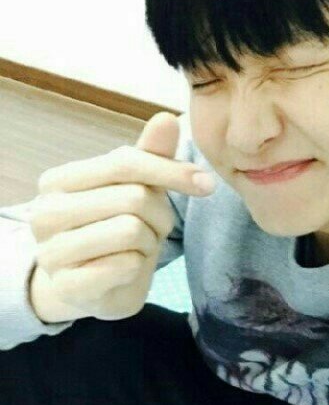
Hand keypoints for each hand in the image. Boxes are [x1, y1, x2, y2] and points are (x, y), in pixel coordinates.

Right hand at [28, 112, 214, 321]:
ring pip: (131, 230)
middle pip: (134, 197)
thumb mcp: (133, 187)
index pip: (125, 161)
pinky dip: (140, 266)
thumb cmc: (111, 227)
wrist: (87, 286)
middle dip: (159, 215)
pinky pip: (127, 265)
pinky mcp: (68, 286)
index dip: (172, 171)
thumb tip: (166, 117)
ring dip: (150, 241)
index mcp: (58, 180)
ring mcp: (52, 252)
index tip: (206, 184)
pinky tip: (126, 269)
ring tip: (137, 247)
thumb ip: (150, 155)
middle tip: (152, 229)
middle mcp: (45, 212)